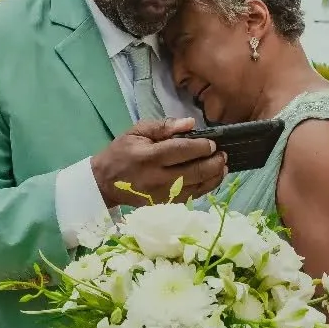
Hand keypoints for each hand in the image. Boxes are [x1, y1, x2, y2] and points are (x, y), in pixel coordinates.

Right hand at [92, 118, 227, 208]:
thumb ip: (163, 126)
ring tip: (223, 166)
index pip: (182, 151)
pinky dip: (205, 188)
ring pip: (197, 187)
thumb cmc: (121, 152)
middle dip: (213, 162)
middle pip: (194, 171)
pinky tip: (212, 179)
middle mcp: (157, 177)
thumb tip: (190, 124)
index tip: (212, 143)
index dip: (201, 147)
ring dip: (214, 177)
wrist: (105, 182)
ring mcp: (162, 194)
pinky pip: (191, 197)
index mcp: (149, 156)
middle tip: (223, 154)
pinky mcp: (165, 203)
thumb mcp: (137, 131)